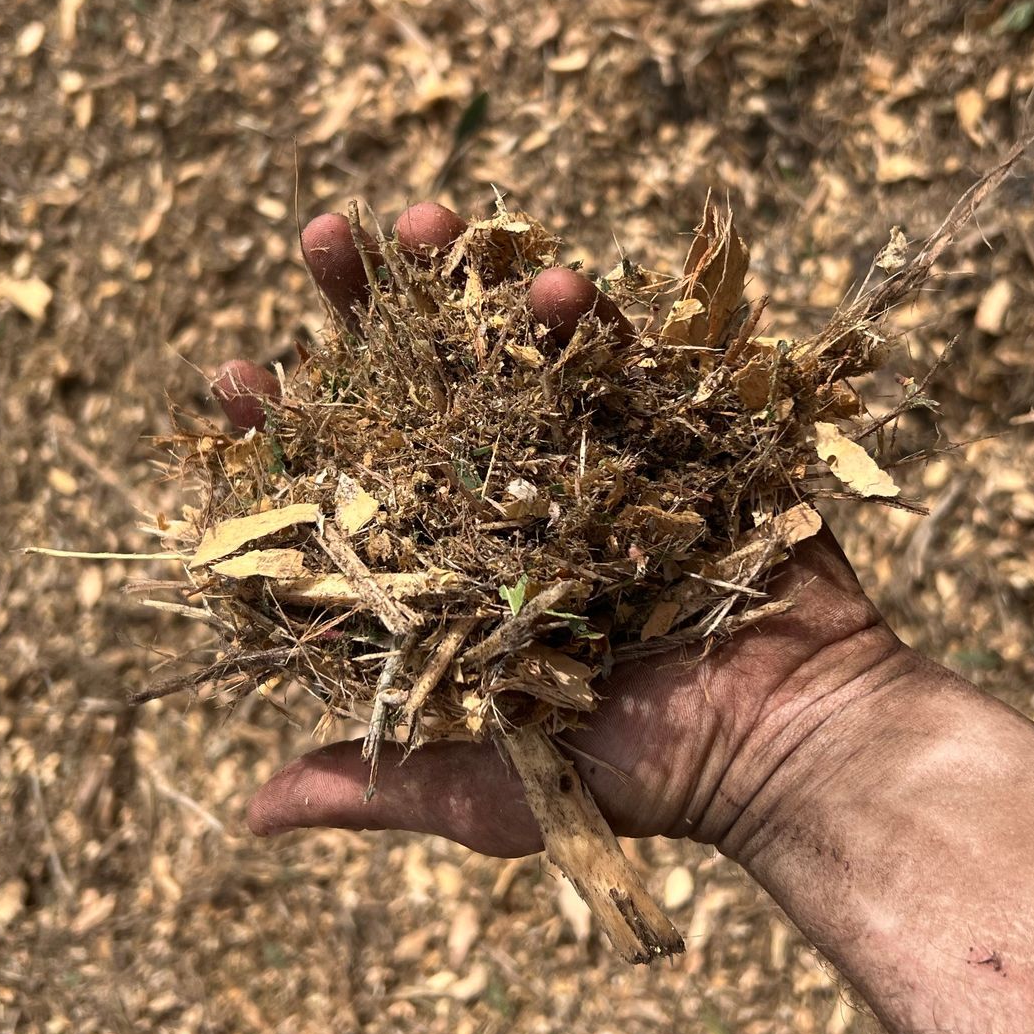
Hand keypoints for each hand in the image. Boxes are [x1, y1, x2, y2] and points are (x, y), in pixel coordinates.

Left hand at [220, 203, 921, 861]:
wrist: (797, 746)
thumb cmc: (643, 781)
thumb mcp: (495, 792)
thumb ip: (382, 781)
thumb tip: (252, 812)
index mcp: (453, 575)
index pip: (351, 490)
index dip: (288, 437)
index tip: (236, 380)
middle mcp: (511, 501)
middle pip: (421, 388)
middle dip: (370, 308)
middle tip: (327, 234)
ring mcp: (594, 457)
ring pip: (517, 350)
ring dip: (473, 280)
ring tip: (428, 221)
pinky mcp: (676, 431)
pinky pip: (628, 357)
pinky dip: (595, 316)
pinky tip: (560, 278)